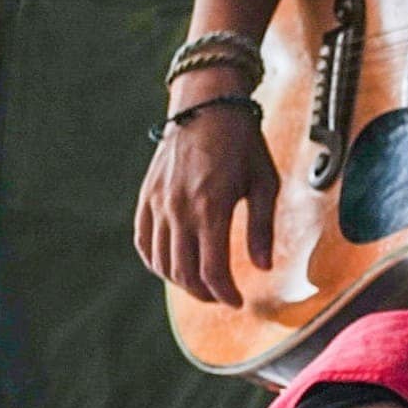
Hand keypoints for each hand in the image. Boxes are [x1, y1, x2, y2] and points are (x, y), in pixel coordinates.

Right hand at [136, 73, 276, 310]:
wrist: (208, 105)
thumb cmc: (243, 143)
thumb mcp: (264, 183)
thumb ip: (262, 228)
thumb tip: (263, 266)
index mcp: (211, 207)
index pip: (212, 269)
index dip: (225, 293)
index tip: (238, 302)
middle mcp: (179, 209)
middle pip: (184, 271)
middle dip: (204, 293)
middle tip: (222, 297)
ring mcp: (158, 203)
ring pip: (160, 261)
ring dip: (180, 281)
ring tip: (201, 285)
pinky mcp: (147, 196)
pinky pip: (143, 240)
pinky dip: (155, 261)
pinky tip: (171, 266)